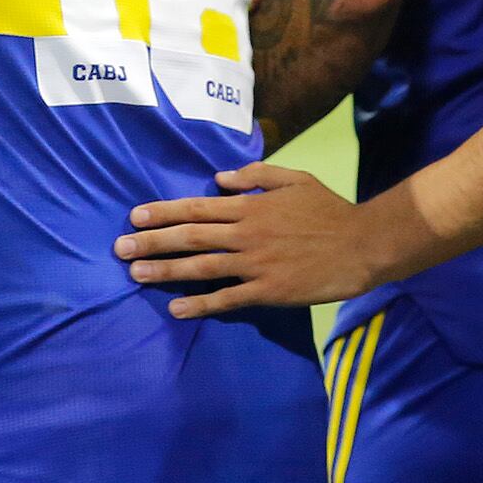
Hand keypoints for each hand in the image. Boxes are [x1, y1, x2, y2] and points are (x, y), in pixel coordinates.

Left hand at [115, 164, 379, 315]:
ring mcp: (257, 263)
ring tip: (136, 275)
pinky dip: (201, 304)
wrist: (363, 245)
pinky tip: (177, 308)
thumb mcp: (295, 179)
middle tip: (120, 249)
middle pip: (190, 237)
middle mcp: (247, 234)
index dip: (163, 212)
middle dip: (152, 242)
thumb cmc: (329, 210)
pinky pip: (228, 298)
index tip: (134, 217)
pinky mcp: (269, 290)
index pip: (197, 207)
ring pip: (202, 267)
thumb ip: (256, 175)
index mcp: (250, 206)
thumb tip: (219, 177)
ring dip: (166, 271)